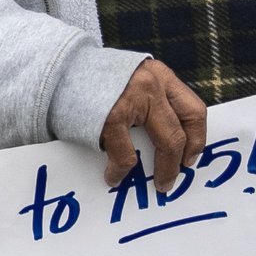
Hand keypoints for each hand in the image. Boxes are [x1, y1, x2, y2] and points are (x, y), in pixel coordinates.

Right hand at [99, 58, 207, 191]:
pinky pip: (126, 154)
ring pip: (165, 143)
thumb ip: (152, 101)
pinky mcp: (111, 117)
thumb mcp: (133, 80)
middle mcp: (152, 84)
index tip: (190, 158)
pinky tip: (114, 177)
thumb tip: (167, 141)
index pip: (193, 110)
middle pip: (181, 131)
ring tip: (156, 184)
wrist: (58, 71)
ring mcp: (133, 100)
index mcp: (160, 75)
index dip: (197, 139)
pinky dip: (121, 171)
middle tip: (172, 179)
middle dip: (178, 162)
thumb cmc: (94, 81)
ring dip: (161, 170)